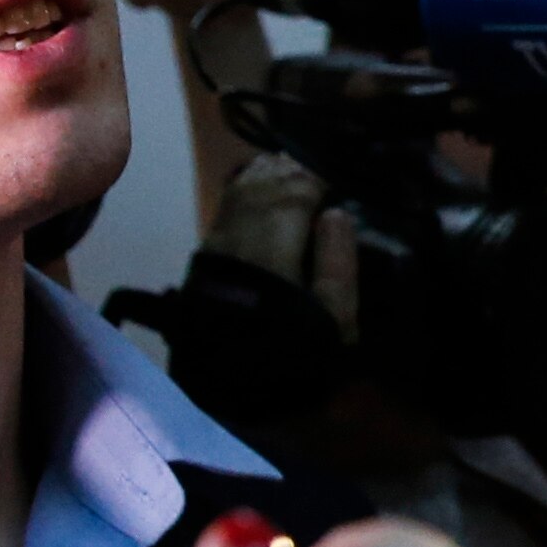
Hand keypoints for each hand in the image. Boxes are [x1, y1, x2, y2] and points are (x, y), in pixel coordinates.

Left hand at [201, 151, 361, 339]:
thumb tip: (337, 213)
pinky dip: (244, 188)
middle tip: (316, 162)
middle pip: (265, 185)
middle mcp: (242, 234)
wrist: (233, 384)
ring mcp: (220, 242)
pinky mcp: (207, 255)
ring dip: (265, 173)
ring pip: (241, 192)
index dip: (317, 175)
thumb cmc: (296, 351)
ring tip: (288, 164)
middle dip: (291, 169)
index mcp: (275, 245)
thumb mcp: (333, 316)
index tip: (338, 173)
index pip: (296, 192)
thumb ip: (338, 261)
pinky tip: (255, 182)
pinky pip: (227, 207)